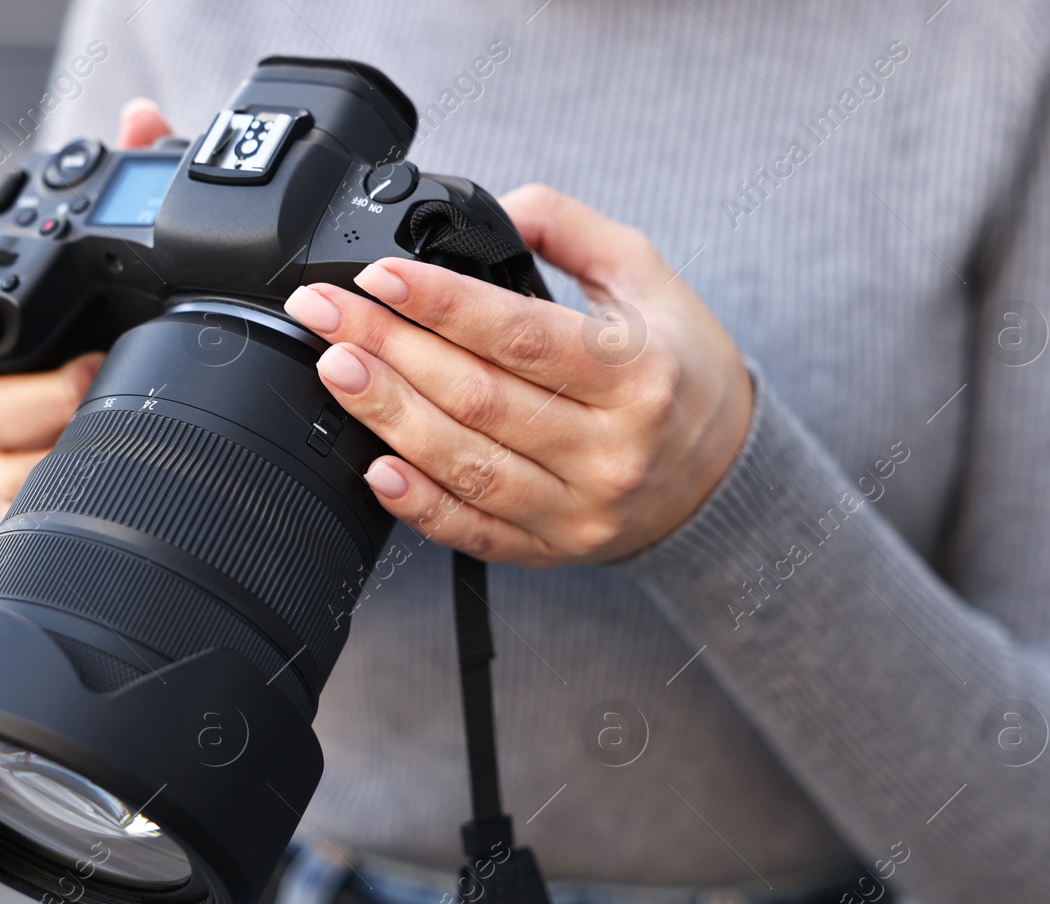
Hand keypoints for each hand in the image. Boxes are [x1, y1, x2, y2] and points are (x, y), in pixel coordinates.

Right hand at [0, 99, 174, 514]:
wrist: (158, 396)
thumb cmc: (122, 316)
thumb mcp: (134, 248)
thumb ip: (129, 179)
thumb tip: (141, 118)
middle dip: (31, 399)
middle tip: (93, 372)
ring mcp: (11, 453)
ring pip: (2, 470)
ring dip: (60, 448)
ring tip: (119, 422)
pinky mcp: (43, 497)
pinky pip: (40, 510)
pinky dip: (76, 492)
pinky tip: (119, 474)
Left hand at [281, 184, 753, 566]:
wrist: (724, 470)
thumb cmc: (680, 366)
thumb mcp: (645, 276)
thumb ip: (568, 230)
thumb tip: (493, 208)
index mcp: (637, 374)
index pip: (522, 336)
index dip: (441, 304)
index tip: (379, 276)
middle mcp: (610, 449)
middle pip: (479, 399)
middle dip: (390, 350)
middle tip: (326, 313)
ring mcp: (580, 508)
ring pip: (467, 466)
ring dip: (389, 417)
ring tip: (336, 371)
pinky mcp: (554, 548)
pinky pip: (476, 533)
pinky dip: (420, 505)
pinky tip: (376, 468)